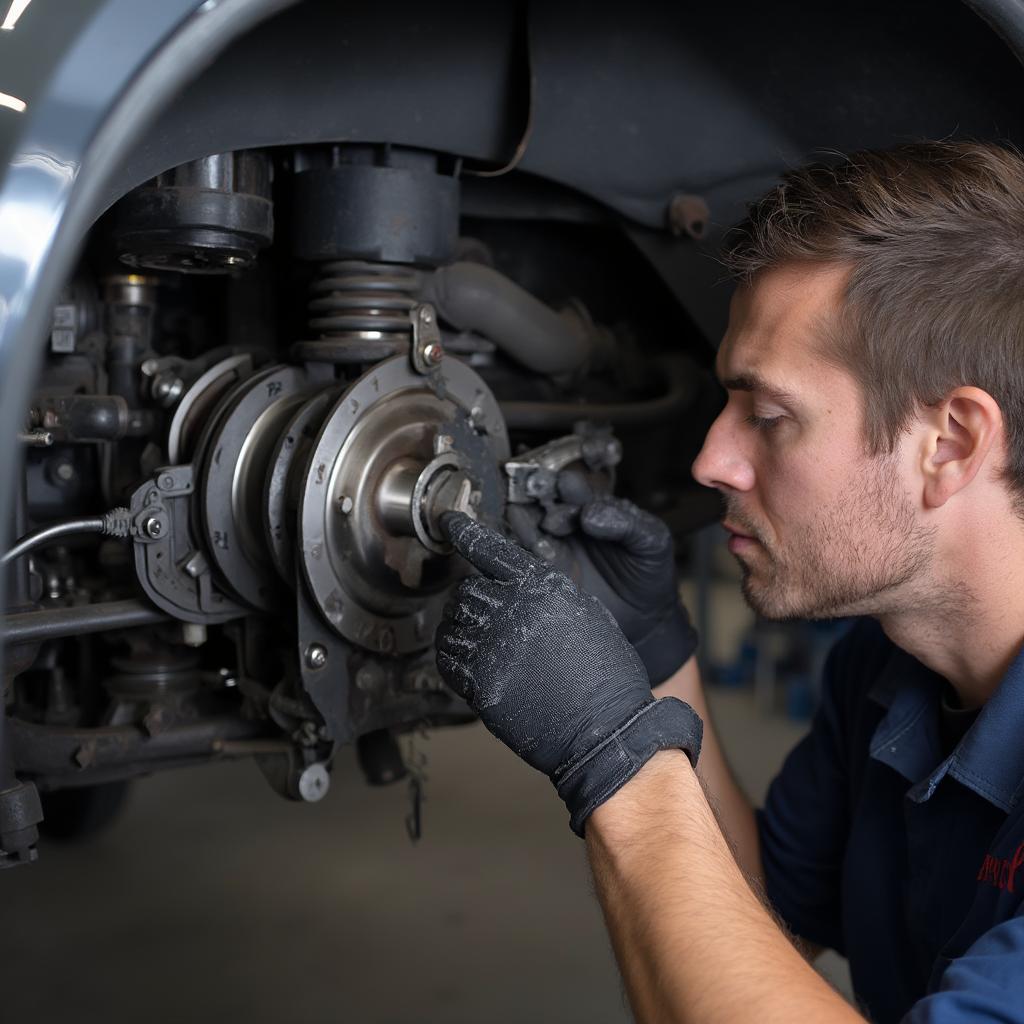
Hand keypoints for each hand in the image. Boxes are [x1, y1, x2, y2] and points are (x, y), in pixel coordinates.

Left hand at [435, 512, 701, 835]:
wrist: (608, 730)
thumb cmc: (607, 676)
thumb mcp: (587, 615)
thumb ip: (550, 594)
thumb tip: (521, 587)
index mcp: (543, 587)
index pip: (490, 549)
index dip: (465, 532)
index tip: (449, 522)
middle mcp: (513, 610)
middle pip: (466, 587)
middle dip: (470, 596)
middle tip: (480, 610)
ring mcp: (493, 647)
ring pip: (452, 620)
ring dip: (460, 625)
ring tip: (477, 637)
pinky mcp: (480, 683)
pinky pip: (447, 658)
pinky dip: (452, 654)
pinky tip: (467, 659)